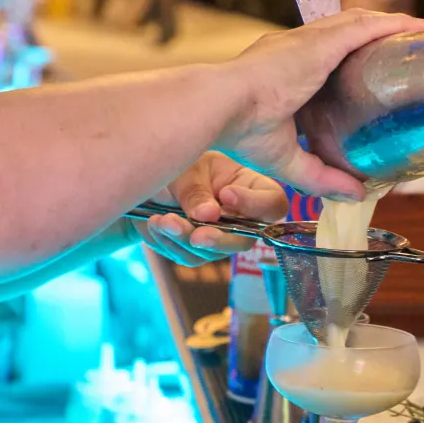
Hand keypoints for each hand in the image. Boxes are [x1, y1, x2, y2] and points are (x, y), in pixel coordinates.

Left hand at [130, 151, 286, 265]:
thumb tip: (208, 215)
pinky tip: (155, 224)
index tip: (226, 194)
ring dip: (184, 239)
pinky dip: (169, 242)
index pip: (273, 203)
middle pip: (245, 240)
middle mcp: (242, 218)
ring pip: (212, 252)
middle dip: (218, 238)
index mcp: (251, 188)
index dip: (254, 204)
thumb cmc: (180, 166)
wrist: (150, 182)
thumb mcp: (188, 169)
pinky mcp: (198, 252)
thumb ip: (197, 191)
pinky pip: (188, 256)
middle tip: (196, 235)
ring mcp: (221, 239)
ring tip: (161, 220)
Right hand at [218, 10, 423, 200]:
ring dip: (388, 25)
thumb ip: (320, 176)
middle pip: (344, 30)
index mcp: (282, 67)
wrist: (218, 106)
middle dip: (374, 33)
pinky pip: (365, 27)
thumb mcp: (285, 159)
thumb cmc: (238, 130)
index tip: (371, 64)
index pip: (323, 51)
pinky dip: (392, 25)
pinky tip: (415, 26)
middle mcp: (295, 46)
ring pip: (357, 22)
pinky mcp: (319, 43)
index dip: (348, 53)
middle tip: (402, 46)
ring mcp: (308, 41)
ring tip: (416, 31)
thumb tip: (357, 194)